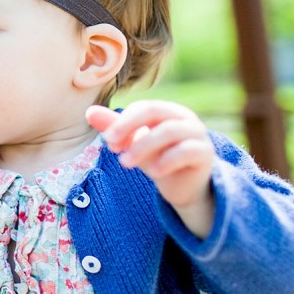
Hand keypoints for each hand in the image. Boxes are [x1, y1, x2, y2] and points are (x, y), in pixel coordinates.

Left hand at [86, 101, 215, 238]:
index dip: (122, 123)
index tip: (109, 143)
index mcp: (166, 110)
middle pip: (154, 110)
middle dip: (128, 126)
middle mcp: (184, 117)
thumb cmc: (157, 158)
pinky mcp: (205, 153)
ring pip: (170, 130)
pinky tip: (153, 173)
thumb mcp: (133, 143)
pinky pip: (186, 151)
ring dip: (143, 146)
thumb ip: (114, 127)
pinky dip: (166, 161)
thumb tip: (89, 112)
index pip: (141, 108)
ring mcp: (197, 133)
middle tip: (111, 146)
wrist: (183, 186)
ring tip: (126, 163)